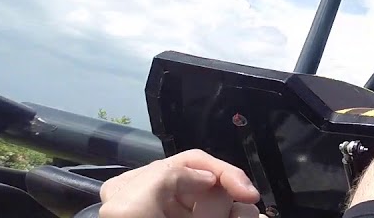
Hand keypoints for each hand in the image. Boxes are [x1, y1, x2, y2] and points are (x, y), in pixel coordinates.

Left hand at [99, 149, 261, 217]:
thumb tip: (208, 177)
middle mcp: (168, 202)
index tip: (242, 191)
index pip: (192, 162)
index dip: (221, 172)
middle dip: (223, 202)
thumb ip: (167, 176)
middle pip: (217, 184)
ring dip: (240, 215)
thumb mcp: (130, 206)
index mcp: (140, 187)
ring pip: (233, 205)